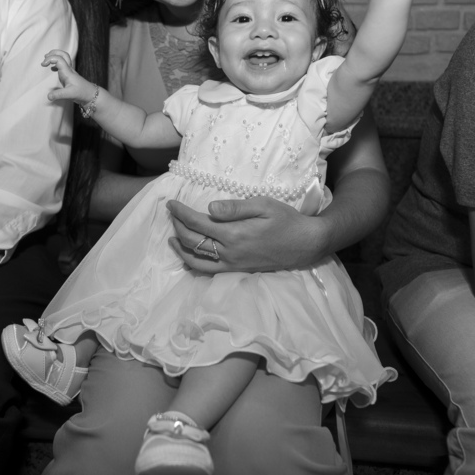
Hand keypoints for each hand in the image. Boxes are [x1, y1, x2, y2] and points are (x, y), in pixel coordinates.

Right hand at [42, 49, 95, 104]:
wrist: (91, 95)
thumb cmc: (82, 93)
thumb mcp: (70, 95)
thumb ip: (58, 95)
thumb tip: (48, 96)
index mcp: (68, 72)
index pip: (59, 59)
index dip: (50, 59)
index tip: (43, 65)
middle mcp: (69, 70)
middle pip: (63, 54)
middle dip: (53, 53)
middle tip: (45, 56)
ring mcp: (69, 72)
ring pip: (63, 59)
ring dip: (55, 57)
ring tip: (46, 61)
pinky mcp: (69, 76)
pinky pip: (63, 66)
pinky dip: (56, 64)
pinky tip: (52, 69)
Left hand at [167, 197, 328, 272]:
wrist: (304, 244)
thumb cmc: (285, 220)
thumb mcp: (263, 205)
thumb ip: (235, 208)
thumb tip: (209, 208)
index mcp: (234, 234)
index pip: (197, 223)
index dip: (181, 213)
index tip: (170, 204)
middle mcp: (229, 252)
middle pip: (193, 241)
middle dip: (178, 226)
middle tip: (172, 214)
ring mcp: (232, 264)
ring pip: (196, 260)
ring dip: (181, 249)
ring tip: (172, 238)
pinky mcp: (237, 270)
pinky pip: (208, 271)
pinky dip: (194, 265)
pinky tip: (189, 257)